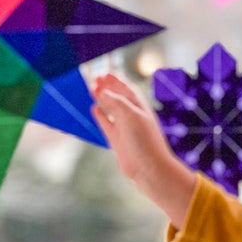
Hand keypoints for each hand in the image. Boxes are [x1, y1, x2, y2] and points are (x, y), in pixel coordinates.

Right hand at [91, 73, 194, 228]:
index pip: (127, 88)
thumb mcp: (130, 116)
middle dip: (108, 87)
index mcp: (140, 107)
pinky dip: (100, 115)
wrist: (149, 169)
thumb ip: (116, 102)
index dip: (116, 80)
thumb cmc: (144, 141)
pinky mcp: (118, 140)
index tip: (103, 73)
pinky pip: (107, 124)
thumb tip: (101, 91)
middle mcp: (133, 116)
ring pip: (111, 109)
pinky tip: (94, 108)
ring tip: (92, 89)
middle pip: (118, 97)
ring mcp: (125, 128)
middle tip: (94, 78)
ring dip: (102, 99)